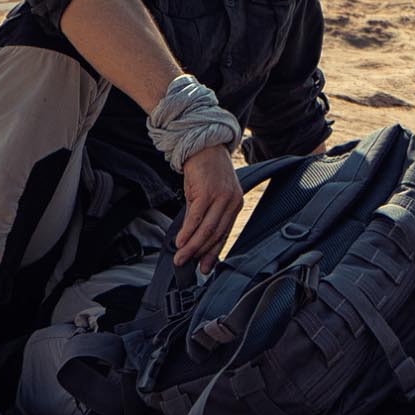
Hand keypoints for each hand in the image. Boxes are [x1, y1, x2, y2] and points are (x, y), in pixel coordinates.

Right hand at [176, 145, 244, 272]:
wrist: (204, 146)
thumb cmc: (206, 171)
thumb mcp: (209, 194)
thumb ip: (204, 215)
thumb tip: (192, 238)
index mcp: (235, 204)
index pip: (224, 233)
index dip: (213, 253)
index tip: (205, 267)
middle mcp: (231, 202)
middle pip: (215, 234)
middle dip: (201, 253)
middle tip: (187, 264)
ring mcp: (220, 197)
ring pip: (206, 229)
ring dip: (192, 246)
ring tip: (181, 257)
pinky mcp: (207, 193)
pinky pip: (196, 218)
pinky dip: (187, 232)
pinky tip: (180, 242)